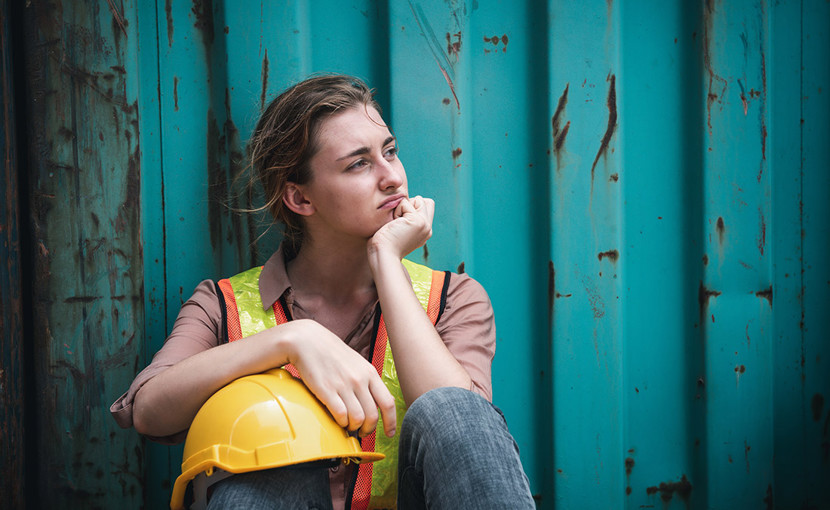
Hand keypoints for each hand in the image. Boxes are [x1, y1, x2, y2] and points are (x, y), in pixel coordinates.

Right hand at [280, 319, 396, 437]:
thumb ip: (367, 380)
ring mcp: (343, 385)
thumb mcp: (357, 363)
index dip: (391, 422)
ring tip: (348, 426)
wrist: (307, 341)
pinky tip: (337, 420)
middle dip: (368, 429)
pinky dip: (341, 423)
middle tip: (362, 431)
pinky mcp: (327, 390)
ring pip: (358, 419)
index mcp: (370, 373)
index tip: (389, 432)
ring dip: (353, 428)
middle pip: (373, 416)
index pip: (388, 403)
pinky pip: (340, 415)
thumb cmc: (331, 353)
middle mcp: (359, 380)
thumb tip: (375, 401)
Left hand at [368, 196, 433, 258]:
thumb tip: (404, 202)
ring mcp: (425, 225)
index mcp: (424, 232)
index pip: (426, 207)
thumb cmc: (383, 244)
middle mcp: (428, 229)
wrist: (383, 255)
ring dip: (402, 207)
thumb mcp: (398, 230)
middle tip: (399, 220)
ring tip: (396, 223)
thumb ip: (406, 219)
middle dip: (411, 204)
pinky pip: (405, 203)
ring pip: (418, 199)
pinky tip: (393, 225)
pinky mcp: (418, 221)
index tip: (400, 222)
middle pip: (426, 201)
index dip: (412, 207)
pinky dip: (396, 210)